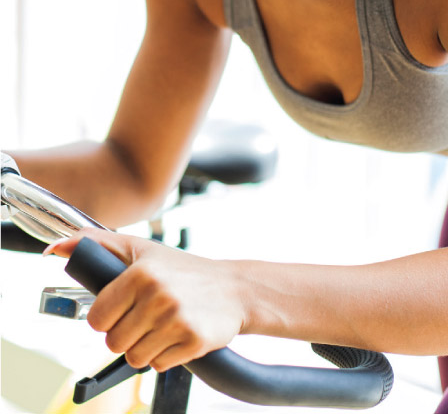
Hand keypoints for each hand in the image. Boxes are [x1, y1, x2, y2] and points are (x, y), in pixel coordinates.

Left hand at [45, 228, 244, 371]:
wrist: (234, 288)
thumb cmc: (181, 269)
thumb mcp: (140, 249)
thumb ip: (95, 244)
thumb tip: (53, 248)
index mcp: (141, 273)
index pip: (97, 319)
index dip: (108, 317)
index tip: (125, 307)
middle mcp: (158, 295)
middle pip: (114, 342)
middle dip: (127, 333)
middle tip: (148, 316)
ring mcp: (177, 319)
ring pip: (134, 357)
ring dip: (146, 346)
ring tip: (164, 324)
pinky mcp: (194, 341)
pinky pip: (159, 365)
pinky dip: (166, 355)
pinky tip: (178, 333)